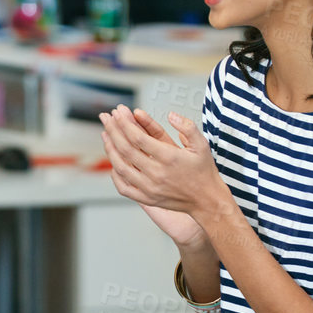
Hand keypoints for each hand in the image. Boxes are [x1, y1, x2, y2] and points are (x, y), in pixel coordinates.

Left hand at [98, 107, 225, 243]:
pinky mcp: (147, 199)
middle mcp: (157, 173)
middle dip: (113, 130)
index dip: (124, 123)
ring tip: (105, 133)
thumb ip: (187, 127)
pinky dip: (115, 174)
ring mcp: (150, 188)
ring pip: (121, 167)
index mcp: (169, 158)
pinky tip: (113, 160)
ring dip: (110, 148)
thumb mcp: (202, 145)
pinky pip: (123, 187)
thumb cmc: (204, 171)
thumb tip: (170, 115)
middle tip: (105, 117)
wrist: (207, 201)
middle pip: (126, 149)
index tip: (118, 112)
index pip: (138, 138)